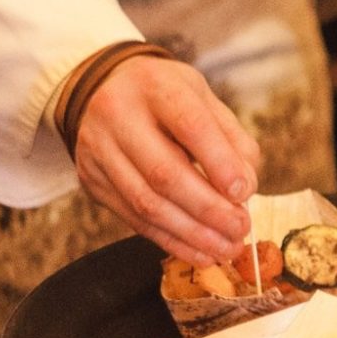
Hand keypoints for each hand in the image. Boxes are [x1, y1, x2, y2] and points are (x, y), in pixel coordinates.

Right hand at [70, 55, 262, 264]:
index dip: (219, 163)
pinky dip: (171, 241)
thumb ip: (230, 139)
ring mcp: (98, 150)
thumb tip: (244, 189)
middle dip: (208, 209)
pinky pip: (134, 220)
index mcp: (154, 85)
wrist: (104, 90)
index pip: (188, 125)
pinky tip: (200, 252)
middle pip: (163, 172)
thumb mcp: (201, 98)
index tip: (245, 193)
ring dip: (192, 233)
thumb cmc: (164, 97)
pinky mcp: (92, 181)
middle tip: (240, 229)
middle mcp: (117, 114)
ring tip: (226, 248)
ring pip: (146, 203)